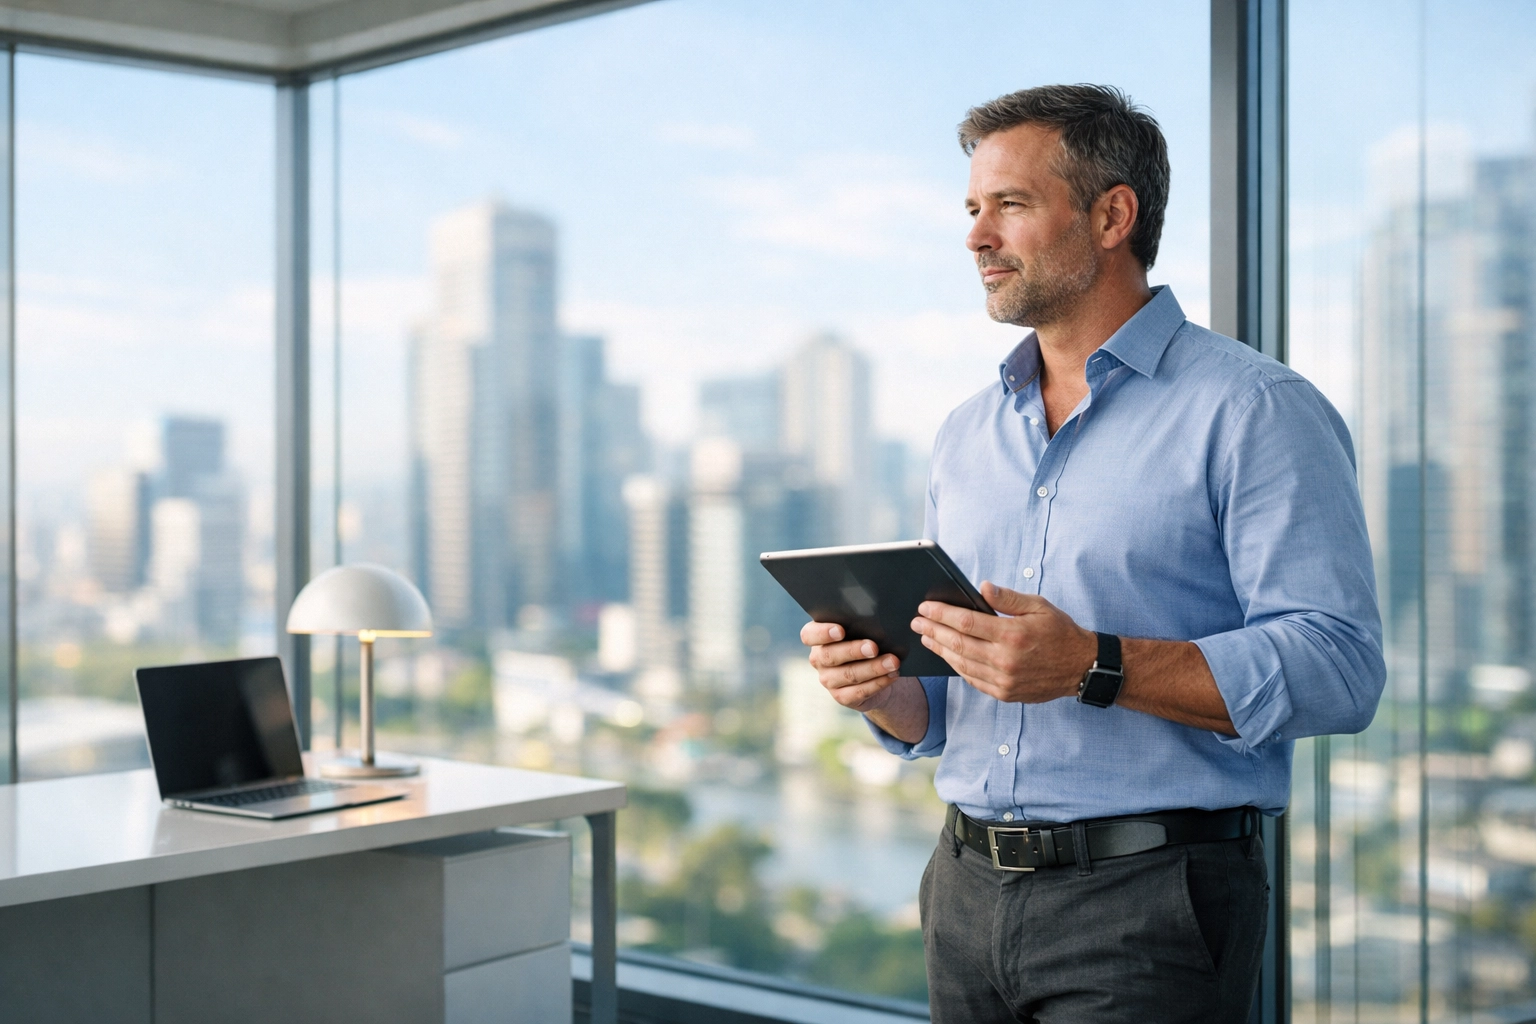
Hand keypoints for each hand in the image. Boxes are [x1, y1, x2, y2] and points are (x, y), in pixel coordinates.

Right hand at [800, 621, 905, 711]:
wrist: (874, 671)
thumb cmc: (866, 639)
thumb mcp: (861, 629)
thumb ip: (862, 623)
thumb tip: (878, 619)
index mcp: (818, 637)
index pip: (809, 635)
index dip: (822, 633)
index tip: (840, 630)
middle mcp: (819, 659)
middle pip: (829, 655)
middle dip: (853, 650)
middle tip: (873, 647)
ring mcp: (828, 680)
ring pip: (848, 674)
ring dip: (873, 668)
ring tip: (893, 662)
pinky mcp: (842, 697)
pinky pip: (859, 692)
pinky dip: (878, 683)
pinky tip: (892, 675)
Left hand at [911, 581, 1096, 702]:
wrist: (1082, 667)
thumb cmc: (1060, 632)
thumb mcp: (1038, 606)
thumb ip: (1008, 598)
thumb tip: (982, 587)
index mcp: (1013, 635)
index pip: (966, 622)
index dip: (941, 614)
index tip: (924, 607)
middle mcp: (1005, 660)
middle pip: (958, 644)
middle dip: (933, 630)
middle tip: (916, 622)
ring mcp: (1004, 680)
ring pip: (961, 664)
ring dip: (940, 650)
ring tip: (927, 637)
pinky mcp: (1005, 693)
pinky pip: (972, 680)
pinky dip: (957, 667)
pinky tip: (948, 656)